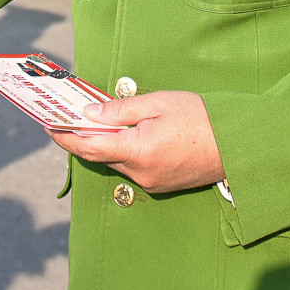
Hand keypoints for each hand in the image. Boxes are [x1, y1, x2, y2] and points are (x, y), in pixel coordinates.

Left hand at [51, 90, 223, 193]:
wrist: (239, 144)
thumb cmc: (201, 118)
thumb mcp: (158, 103)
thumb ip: (120, 110)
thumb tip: (89, 115)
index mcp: (139, 152)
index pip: (89, 148)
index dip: (66, 138)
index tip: (50, 126)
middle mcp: (142, 173)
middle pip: (102, 155)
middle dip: (86, 137)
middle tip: (74, 116)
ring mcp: (153, 183)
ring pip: (118, 162)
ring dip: (108, 145)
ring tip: (103, 122)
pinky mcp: (163, 186)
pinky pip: (134, 168)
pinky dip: (126, 152)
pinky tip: (130, 136)